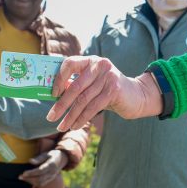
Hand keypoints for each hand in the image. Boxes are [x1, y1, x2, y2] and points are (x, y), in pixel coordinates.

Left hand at [18, 149, 66, 187]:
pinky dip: (34, 183)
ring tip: (23, 178)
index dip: (32, 173)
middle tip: (20, 176)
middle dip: (29, 179)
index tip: (24, 173)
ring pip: (40, 183)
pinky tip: (28, 180)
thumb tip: (30, 161)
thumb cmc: (52, 155)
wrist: (62, 159)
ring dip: (30, 182)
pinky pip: (42, 184)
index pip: (40, 171)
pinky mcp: (50, 180)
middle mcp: (52, 172)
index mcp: (51, 165)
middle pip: (40, 179)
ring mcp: (51, 177)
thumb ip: (38, 158)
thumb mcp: (46, 154)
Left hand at [46, 56, 161, 130]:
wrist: (136, 95)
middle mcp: (99, 65)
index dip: (59, 78)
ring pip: (83, 100)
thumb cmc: (108, 90)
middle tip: (50, 117)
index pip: (69, 63)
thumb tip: (54, 95)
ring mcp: (108, 77)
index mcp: (90, 60)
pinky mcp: (114, 90)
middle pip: (75, 87)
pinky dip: (82, 118)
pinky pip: (93, 107)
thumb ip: (77, 84)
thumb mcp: (92, 83)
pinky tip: (76, 126)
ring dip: (70, 116)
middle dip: (61, 105)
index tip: (53, 94)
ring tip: (62, 127)